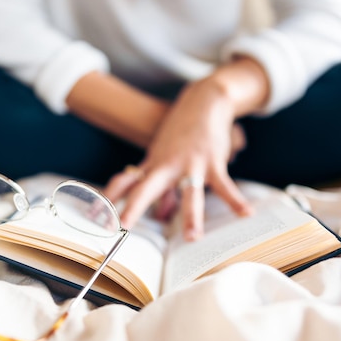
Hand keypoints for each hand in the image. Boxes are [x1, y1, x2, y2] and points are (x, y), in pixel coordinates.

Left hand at [104, 78, 252, 239]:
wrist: (203, 101)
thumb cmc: (181, 133)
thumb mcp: (163, 156)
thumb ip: (160, 186)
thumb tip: (160, 214)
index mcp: (153, 165)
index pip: (125, 181)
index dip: (110, 196)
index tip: (94, 215)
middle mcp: (167, 166)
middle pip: (147, 188)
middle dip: (134, 207)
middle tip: (122, 227)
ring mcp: (190, 164)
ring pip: (190, 193)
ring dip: (192, 216)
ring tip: (192, 238)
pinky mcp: (213, 161)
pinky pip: (224, 184)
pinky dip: (236, 200)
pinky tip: (246, 213)